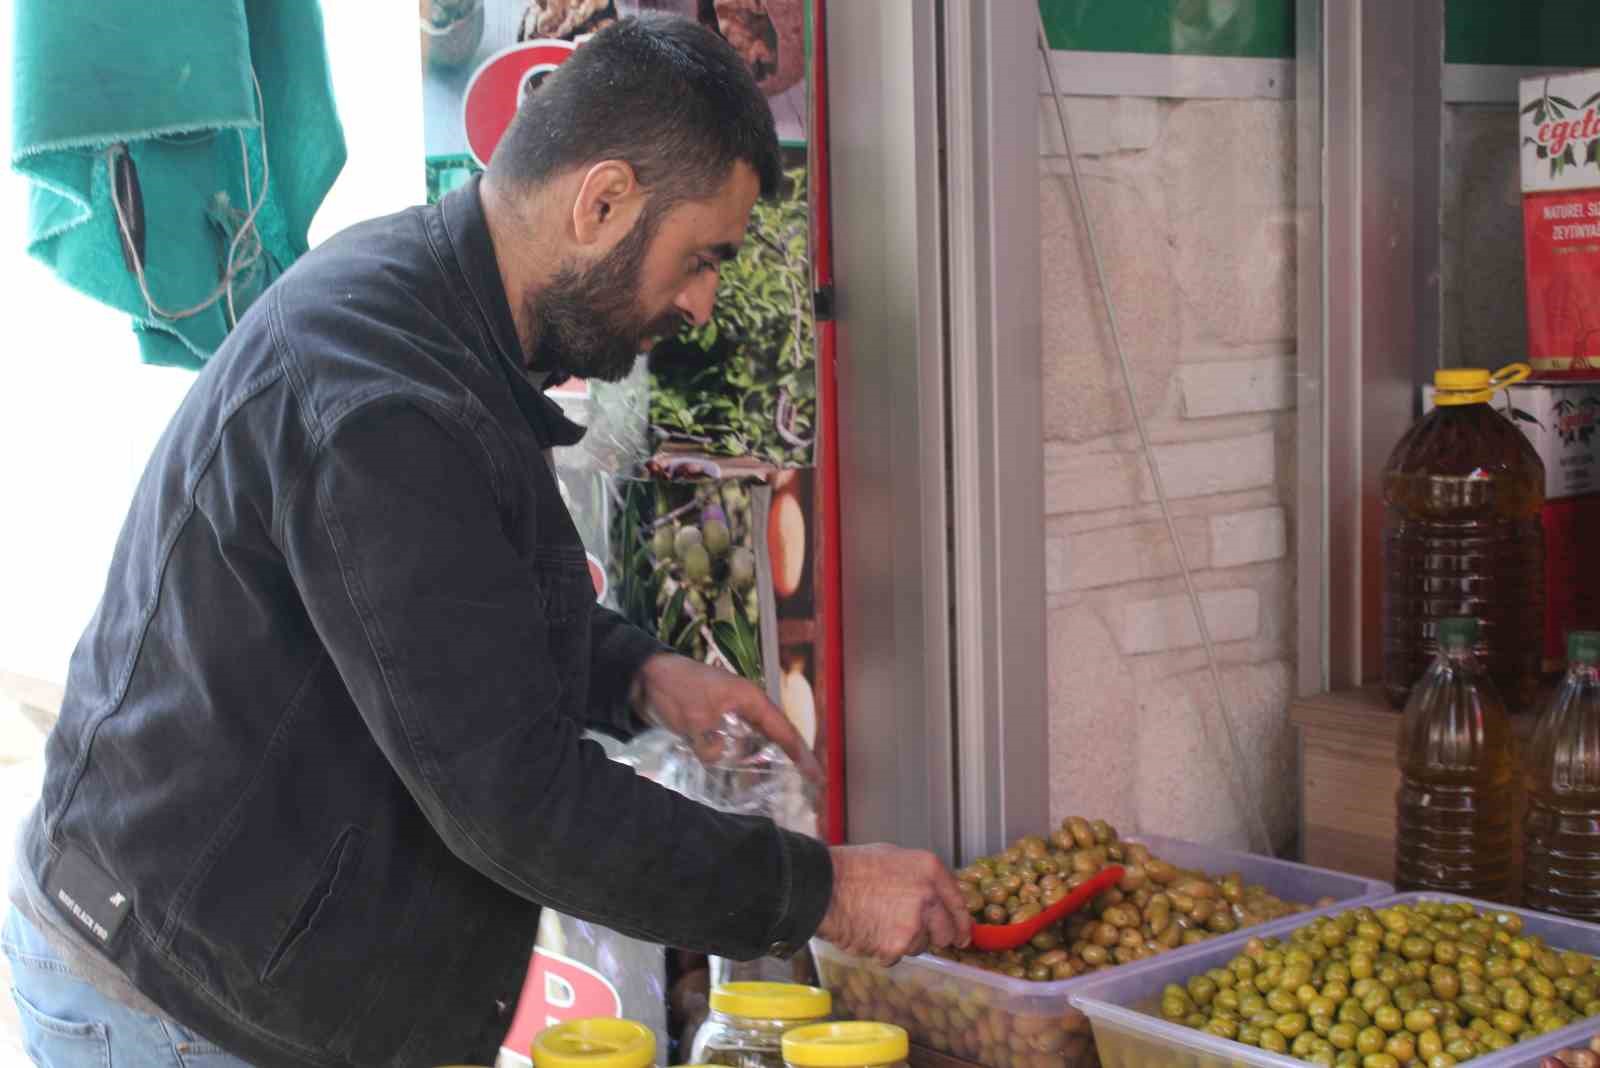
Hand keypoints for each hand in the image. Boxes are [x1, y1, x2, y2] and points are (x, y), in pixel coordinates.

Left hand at [633, 652, 822, 783]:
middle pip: (775, 738)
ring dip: (764, 765)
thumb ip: (710, 742)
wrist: (644, 677)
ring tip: (777, 792)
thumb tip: (718, 760)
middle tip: (806, 788)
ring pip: (755, 745)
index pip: (783, 729)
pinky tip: (741, 782)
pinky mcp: (712, 725)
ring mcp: (729, 716)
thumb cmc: (675, 688)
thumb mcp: (694, 716)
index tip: (817, 776)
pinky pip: (735, 748)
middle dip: (790, 762)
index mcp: (749, 698)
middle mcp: (745, 707)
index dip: (802, 754)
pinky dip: (740, 763)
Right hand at [816, 844, 972, 966]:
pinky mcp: (897, 947)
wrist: (823, 887)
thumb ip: (920, 878)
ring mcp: (914, 924)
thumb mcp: (893, 857)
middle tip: (910, 931)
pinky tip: (867, 931)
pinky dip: (883, 951)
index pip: (959, 904)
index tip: (963, 936)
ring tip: (877, 923)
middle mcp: (929, 897)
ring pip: (920, 947)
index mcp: (930, 870)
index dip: (962, 924)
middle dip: (932, 936)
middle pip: (946, 933)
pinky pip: (897, 956)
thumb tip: (934, 897)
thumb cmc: (851, 869)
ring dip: (904, 942)